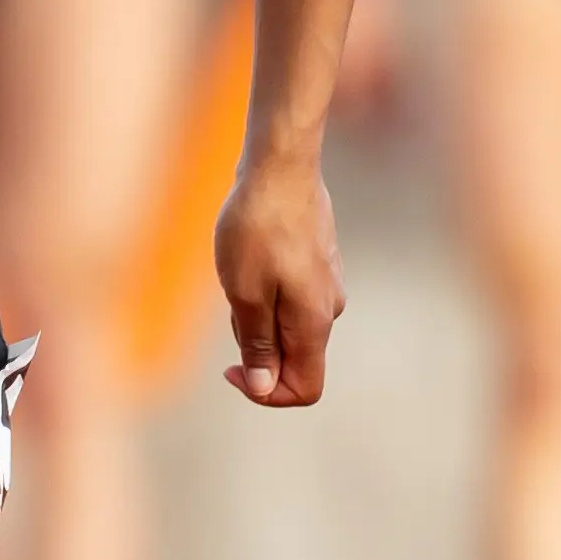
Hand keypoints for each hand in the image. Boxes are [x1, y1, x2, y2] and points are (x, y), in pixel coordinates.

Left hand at [210, 149, 342, 409]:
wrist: (280, 167)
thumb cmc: (257, 228)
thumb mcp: (245, 294)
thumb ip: (258, 344)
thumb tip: (264, 387)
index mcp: (314, 324)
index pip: (305, 389)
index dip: (266, 393)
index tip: (233, 367)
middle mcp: (329, 309)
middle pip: (296, 360)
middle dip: (256, 350)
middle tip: (231, 306)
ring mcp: (327, 284)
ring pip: (289, 327)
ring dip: (258, 318)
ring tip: (238, 275)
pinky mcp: (318, 263)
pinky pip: (290, 299)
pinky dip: (265, 294)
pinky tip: (249, 259)